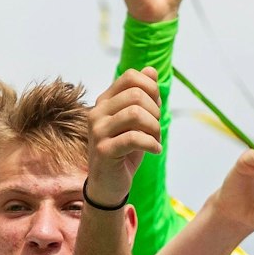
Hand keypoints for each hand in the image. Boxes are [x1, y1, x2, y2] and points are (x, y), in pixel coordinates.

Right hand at [85, 68, 163, 206]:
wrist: (109, 184)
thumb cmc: (124, 151)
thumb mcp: (137, 122)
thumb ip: (144, 97)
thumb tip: (151, 70)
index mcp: (105, 101)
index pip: (130, 77)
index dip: (151, 89)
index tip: (156, 108)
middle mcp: (97, 112)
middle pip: (136, 95)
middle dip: (155, 112)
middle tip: (156, 130)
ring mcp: (98, 130)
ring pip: (136, 114)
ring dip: (154, 128)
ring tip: (155, 140)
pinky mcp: (103, 150)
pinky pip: (134, 138)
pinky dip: (152, 144)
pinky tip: (155, 150)